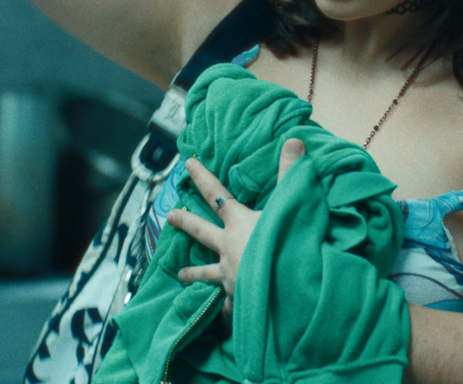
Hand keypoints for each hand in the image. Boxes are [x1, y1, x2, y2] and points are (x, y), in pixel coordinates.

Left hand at [166, 137, 305, 322]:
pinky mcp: (236, 301)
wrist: (289, 291)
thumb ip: (291, 173)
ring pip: (205, 273)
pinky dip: (219, 314)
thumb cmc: (290, 244)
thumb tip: (293, 140)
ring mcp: (230, 277)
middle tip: (169, 216)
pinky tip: (214, 323)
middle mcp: (229, 249)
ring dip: (193, 273)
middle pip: (201, 232)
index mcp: (240, 224)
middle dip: (185, 222)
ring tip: (179, 275)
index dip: (202, 178)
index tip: (186, 164)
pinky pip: (223, 308)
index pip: (217, 195)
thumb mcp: (293, 203)